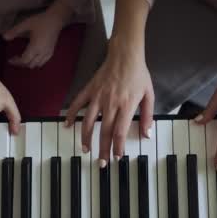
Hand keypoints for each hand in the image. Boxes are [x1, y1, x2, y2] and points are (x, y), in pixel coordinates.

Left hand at [3, 0, 72, 67]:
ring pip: (37, 65)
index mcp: (35, 47)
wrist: (56, 19)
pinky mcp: (51, 52)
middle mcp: (42, 52)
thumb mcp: (26, 24)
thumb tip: (4, 37)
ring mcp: (47, 53)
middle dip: (21, 63)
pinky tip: (34, 57)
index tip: (10, 60)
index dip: (16, 62)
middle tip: (15, 58)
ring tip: (24, 58)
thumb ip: (15, 31)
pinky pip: (43, 62)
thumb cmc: (41, 21)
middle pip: (30, 64)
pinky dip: (37, 63)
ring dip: (29, 64)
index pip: (24, 60)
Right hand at [65, 40, 154, 166]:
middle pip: (104, 132)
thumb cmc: (139, 74)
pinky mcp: (90, 89)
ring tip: (86, 149)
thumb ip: (147, 116)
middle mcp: (111, 103)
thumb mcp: (149, 95)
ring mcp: (98, 96)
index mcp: (126, 105)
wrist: (125, 54)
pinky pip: (77, 104)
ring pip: (89, 122)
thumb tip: (146, 135)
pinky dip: (71, 115)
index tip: (117, 158)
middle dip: (102, 150)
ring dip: (86, 138)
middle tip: (101, 163)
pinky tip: (68, 125)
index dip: (118, 147)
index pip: (120, 132)